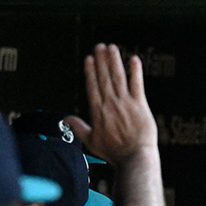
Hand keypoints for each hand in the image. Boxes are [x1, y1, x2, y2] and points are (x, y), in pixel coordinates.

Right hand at [64, 43, 157, 164]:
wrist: (134, 158)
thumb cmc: (114, 153)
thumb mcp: (91, 142)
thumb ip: (78, 128)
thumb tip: (66, 119)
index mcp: (97, 111)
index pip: (92, 86)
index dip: (90, 71)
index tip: (89, 59)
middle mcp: (110, 104)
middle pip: (104, 77)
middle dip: (101, 60)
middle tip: (100, 46)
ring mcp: (125, 103)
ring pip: (118, 77)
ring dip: (114, 61)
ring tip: (111, 48)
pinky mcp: (140, 105)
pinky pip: (136, 84)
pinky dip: (135, 71)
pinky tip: (133, 59)